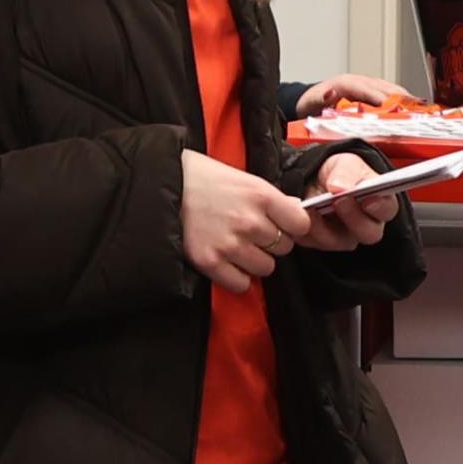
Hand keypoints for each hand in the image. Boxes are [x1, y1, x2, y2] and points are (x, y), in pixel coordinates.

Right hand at [180, 150, 305, 292]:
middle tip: (249, 231)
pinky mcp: (211, 262)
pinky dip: (236, 276)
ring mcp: (230, 244)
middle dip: (270, 242)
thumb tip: (296, 213)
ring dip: (255, 260)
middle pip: (284, 247)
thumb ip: (272, 199)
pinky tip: (226, 260)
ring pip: (266, 268)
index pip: (300, 224)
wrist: (162, 185)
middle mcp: (249, 222)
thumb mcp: (244, 179)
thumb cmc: (203, 179)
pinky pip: (242, 284)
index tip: (282, 225)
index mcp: (261, 195)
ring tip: (236, 245)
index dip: (292, 226)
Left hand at [296, 151, 399, 249]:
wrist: (310, 179)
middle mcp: (366, 224)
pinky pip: (316, 243)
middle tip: (338, 200)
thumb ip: (346, 172)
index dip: (380, 207)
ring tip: (312, 206)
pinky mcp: (322, 243)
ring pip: (341, 241)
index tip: (367, 199)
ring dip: (326, 225)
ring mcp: (345, 237)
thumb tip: (341, 186)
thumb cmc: (336, 173)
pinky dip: (308, 229)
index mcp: (379, 201)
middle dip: (354, 217)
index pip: (388, 209)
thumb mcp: (344, 163)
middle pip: (369, 233)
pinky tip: (301, 214)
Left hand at [301, 72, 417, 118]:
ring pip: (392, 90)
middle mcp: (361, 81)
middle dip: (401, 100)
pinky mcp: (374, 92)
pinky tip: (414, 109)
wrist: (311, 101)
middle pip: (386, 89)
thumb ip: (320, 99)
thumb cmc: (313, 104)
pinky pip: (392, 94)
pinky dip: (405, 101)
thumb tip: (330, 93)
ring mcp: (369, 85)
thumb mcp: (311, 103)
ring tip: (422, 111)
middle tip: (416, 113)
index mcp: (347, 83)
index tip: (394, 109)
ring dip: (407, 100)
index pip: (368, 90)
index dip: (382, 99)